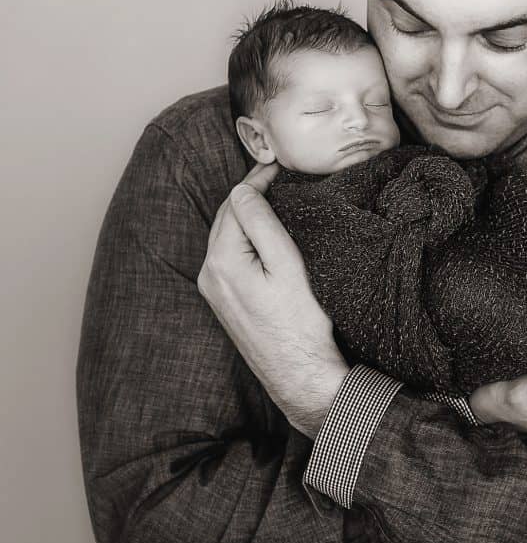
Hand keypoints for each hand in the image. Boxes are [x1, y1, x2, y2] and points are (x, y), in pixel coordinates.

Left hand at [197, 162, 349, 438]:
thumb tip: (244, 190)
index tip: (280, 166)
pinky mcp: (225, 302)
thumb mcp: (287, 265)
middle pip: (226, 218)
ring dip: (246, 215)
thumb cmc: (301, 324)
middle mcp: (209, 275)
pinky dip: (244, 238)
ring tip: (274, 197)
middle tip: (278, 175)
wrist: (300, 376)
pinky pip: (229, 257)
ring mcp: (214, 291)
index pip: (234, 203)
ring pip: (226, 237)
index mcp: (221, 261)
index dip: (256, 180)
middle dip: (249, 194)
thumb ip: (262, 223)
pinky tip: (264, 233)